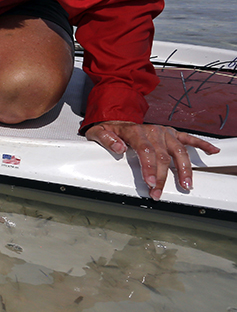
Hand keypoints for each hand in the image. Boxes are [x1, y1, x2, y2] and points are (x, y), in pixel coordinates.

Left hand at [85, 121, 220, 199]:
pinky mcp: (171, 133)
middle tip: (159, 193)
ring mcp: (164, 132)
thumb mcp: (98, 132)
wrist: (116, 118)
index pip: (145, 151)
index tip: (150, 183)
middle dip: (162, 177)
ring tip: (186, 184)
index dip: (149, 168)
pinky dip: (201, 144)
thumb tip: (118, 148)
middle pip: (162, 156)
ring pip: (178, 151)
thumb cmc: (108, 129)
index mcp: (135, 132)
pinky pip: (188, 138)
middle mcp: (152, 132)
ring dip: (184, 169)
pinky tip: (212, 151)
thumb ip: (106, 139)